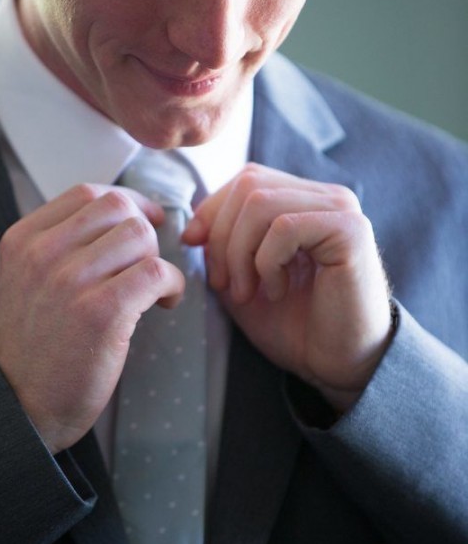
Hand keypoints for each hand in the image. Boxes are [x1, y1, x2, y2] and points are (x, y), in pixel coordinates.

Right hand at [0, 184, 183, 452]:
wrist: (23, 405)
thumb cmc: (37, 343)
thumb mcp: (27, 279)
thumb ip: (60, 243)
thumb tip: (125, 212)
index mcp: (21, 240)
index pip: (86, 193)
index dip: (126, 202)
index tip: (144, 221)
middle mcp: (41, 253)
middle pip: (117, 207)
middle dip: (143, 230)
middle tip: (146, 263)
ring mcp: (69, 281)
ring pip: (139, 236)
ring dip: (157, 259)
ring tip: (153, 289)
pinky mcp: (100, 311)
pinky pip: (156, 271)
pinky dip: (172, 284)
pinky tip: (164, 302)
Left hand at [183, 164, 391, 410]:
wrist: (338, 365)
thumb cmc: (296, 325)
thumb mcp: (244, 277)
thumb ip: (223, 244)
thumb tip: (194, 224)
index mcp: (304, 201)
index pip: (247, 178)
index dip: (212, 209)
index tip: (193, 245)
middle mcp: (327, 197)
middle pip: (249, 184)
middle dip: (222, 236)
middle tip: (224, 284)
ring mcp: (341, 210)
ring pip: (261, 203)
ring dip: (240, 253)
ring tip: (247, 292)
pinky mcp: (350, 231)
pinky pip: (285, 228)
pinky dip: (267, 262)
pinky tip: (277, 291)